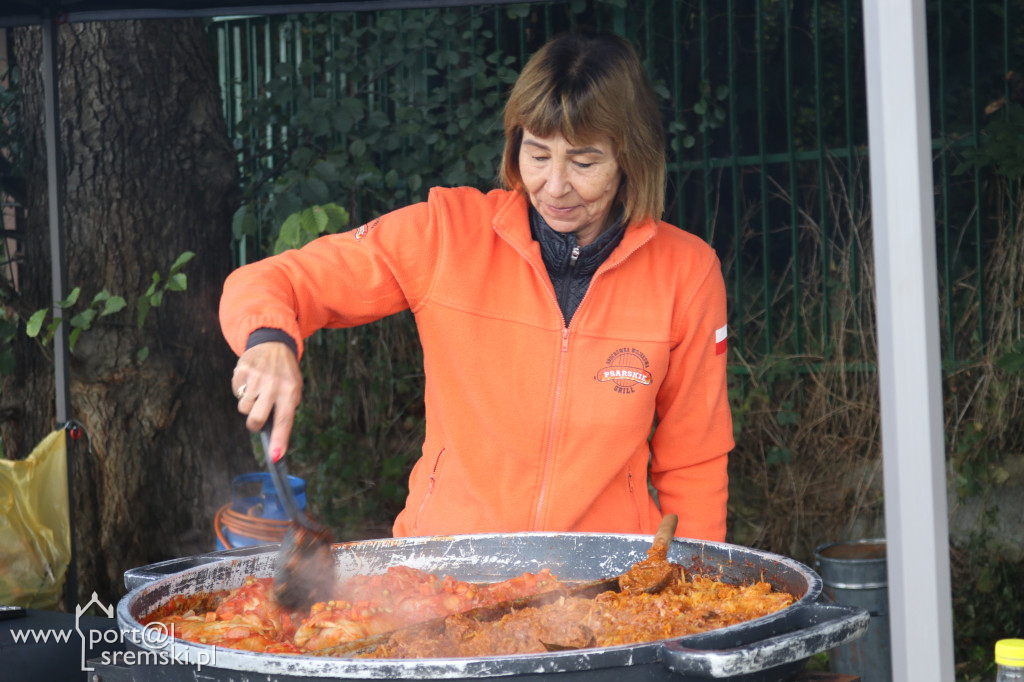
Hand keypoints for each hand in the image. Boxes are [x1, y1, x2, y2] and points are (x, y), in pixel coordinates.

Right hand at [231, 341, 301, 461]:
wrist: (273, 344)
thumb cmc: (285, 374)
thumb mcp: (294, 389)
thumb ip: (285, 410)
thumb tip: (274, 439)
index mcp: (291, 391)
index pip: (285, 420)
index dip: (280, 440)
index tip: (276, 457)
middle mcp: (274, 385)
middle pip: (257, 419)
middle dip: (254, 425)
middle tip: (258, 419)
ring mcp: (256, 377)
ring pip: (243, 409)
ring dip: (248, 406)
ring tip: (257, 392)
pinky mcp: (241, 371)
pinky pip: (236, 394)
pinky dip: (241, 392)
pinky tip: (251, 382)